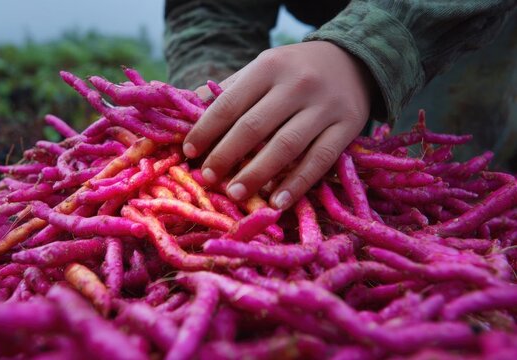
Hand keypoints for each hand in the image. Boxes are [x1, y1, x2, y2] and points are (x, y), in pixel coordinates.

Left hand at [183, 41, 373, 209]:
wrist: (354, 61)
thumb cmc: (295, 72)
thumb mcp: (263, 69)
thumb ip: (230, 91)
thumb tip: (187, 107)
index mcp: (269, 67)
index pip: (229, 103)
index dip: (206, 130)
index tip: (188, 152)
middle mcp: (297, 84)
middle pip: (254, 126)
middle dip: (226, 155)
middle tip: (208, 179)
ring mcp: (325, 106)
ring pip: (286, 146)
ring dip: (257, 174)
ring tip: (236, 194)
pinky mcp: (348, 126)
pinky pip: (320, 160)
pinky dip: (298, 183)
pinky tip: (278, 202)